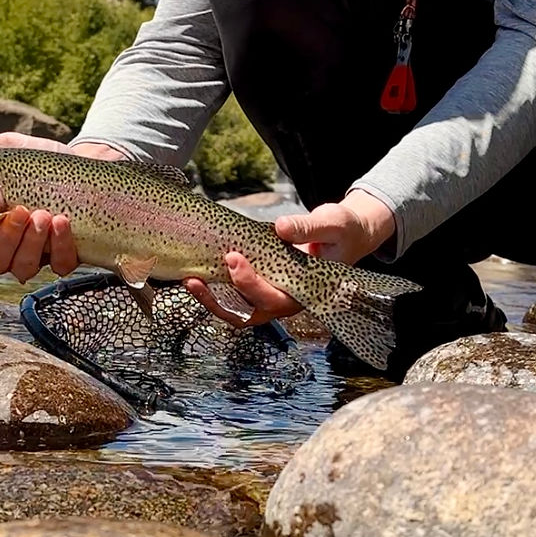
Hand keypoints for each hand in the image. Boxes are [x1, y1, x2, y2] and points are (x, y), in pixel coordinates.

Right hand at [0, 132, 124, 279]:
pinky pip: (59, 265)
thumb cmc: (37, 160)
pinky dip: (61, 246)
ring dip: (32, 243)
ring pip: (23, 268)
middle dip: (6, 239)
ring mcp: (35, 255)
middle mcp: (6, 246)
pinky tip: (63, 222)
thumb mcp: (8, 148)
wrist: (82, 162)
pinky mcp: (64, 256)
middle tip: (19, 211)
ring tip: (44, 214)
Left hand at [183, 190, 395, 327]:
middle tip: (197, 277)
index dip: (249, 283)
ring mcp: (272, 296)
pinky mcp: (261, 286)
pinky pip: (235, 297)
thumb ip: (308, 228)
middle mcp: (286, 300)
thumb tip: (281, 227)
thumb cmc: (341, 231)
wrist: (346, 235)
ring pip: (237, 311)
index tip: (233, 258)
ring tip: (189, 281)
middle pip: (248, 313)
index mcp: (304, 291)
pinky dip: (215, 290)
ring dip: (212, 300)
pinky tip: (197, 274)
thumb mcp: (331, 223)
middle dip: (219, 300)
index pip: (272, 298)